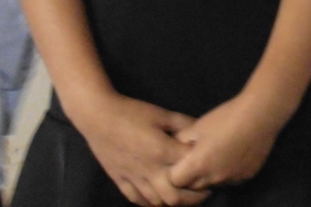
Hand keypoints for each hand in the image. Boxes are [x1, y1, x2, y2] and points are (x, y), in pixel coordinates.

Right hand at [72, 92, 207, 205]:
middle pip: (174, 196)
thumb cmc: (132, 112)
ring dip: (173, 202)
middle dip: (193, 198)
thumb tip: (200, 131)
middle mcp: (149, 170)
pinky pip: (137, 199)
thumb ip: (183, 124)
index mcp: (162, 151)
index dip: (202, 169)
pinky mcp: (120, 180)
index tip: (212, 168)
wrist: (98, 116)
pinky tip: (159, 199)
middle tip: (204, 192)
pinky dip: (150, 202)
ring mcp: (133, 178)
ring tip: (185, 196)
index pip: (189, 168)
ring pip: (156, 202)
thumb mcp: (162, 114)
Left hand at [168, 92, 285, 190]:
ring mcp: (232, 179)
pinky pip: (230, 180)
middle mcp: (214, 178)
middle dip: (190, 177)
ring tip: (216, 154)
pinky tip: (233, 155)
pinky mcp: (246, 177)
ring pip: (212, 184)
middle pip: (193, 187)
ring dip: (209, 175)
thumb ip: (181, 140)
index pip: (175, 181)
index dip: (174, 172)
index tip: (178, 161)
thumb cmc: (226, 117)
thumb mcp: (198, 125)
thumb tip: (173, 148)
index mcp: (198, 165)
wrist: (261, 114)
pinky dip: (227, 172)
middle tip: (195, 159)